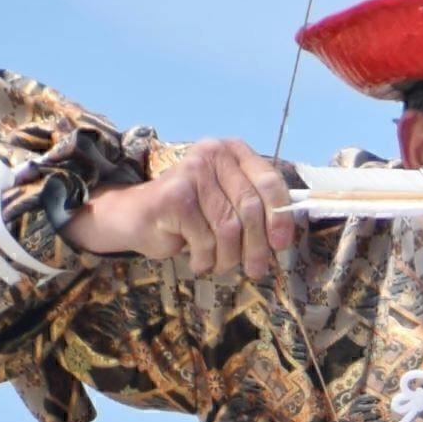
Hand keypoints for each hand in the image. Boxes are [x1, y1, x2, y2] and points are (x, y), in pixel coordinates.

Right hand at [62, 139, 295, 280]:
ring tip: (219, 265)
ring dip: (228, 258)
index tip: (281, 245)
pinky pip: (205, 240)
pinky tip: (197, 260)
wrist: (137, 217)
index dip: (280, 217)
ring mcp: (193, 173)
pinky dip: (204, 260)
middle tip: (255, 269)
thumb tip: (285, 237)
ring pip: (229, 229)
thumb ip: (254, 210)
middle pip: (250, 209)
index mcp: (232, 152)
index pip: (269, 182)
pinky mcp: (175, 196)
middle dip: (256, 247)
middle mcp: (213, 154)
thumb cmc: (189, 215)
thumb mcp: (226, 206)